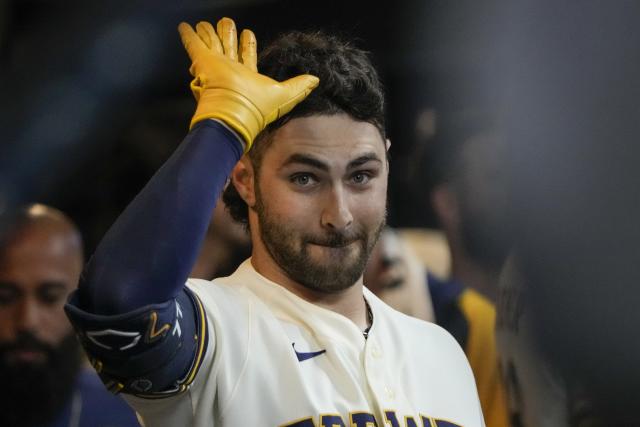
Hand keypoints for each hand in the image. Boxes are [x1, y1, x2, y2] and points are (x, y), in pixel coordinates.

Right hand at [178, 18, 318, 150]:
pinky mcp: (203, 62)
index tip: (248, 33)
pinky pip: (194, 45)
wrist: (233, 113)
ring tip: (209, 23)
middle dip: (228, 35)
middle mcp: (231, 70)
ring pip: (213, 43)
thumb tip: (316, 80)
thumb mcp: (284, 95)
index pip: (247, 56)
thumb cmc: (257, 108)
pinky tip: (186, 26)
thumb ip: (299, 87)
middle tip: (227, 23)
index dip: (248, 44)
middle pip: (229, 47)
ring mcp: (216, 66)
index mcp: (247, 76)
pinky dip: (189, 36)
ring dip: (211, 33)